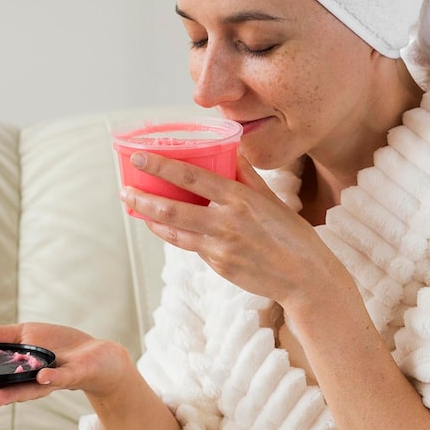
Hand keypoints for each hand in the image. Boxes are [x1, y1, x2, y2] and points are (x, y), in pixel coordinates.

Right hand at [0, 322, 133, 407]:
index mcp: (14, 371)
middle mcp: (29, 380)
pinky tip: (43, 376)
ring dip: (12, 395)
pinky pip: (62, 378)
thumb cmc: (58, 347)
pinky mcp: (73, 374)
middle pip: (2, 389)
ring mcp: (51, 379)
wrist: (98, 356)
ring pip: (29, 390)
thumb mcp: (23, 335)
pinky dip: (52, 378)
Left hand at [120, 152, 354, 311]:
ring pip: (174, 231)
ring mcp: (220, 247)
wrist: (305, 277)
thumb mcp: (271, 199)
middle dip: (143, 198)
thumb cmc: (291, 234)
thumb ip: (247, 176)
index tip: (139, 157)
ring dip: (151, 219)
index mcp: (240, 198)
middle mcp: (226, 221)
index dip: (162, 166)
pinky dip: (175, 234)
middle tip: (125, 190)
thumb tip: (231, 152)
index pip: (192, 176)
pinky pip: (191, 247)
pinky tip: (164, 227)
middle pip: (172, 207)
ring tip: (136, 208)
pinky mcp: (218, 266)